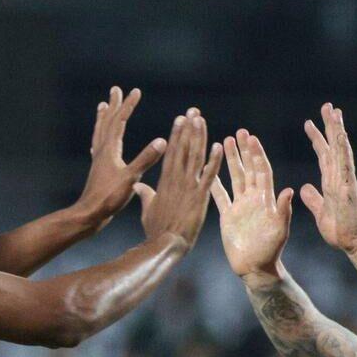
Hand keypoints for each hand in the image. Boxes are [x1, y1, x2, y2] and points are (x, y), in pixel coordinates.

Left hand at [73, 87, 166, 225]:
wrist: (90, 214)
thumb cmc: (109, 198)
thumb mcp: (130, 178)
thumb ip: (145, 159)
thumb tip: (162, 141)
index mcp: (110, 150)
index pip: (119, 121)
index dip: (128, 106)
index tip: (136, 92)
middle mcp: (102, 150)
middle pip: (107, 122)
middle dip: (114, 105)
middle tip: (116, 90)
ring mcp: (99, 159)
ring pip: (100, 132)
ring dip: (104, 117)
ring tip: (103, 106)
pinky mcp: (98, 169)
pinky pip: (99, 145)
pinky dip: (101, 136)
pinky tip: (101, 140)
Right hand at [141, 108, 222, 247]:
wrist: (165, 245)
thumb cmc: (155, 230)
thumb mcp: (147, 209)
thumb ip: (145, 194)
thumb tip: (137, 185)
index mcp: (165, 181)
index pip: (172, 152)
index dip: (177, 134)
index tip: (181, 119)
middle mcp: (177, 179)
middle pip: (183, 148)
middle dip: (189, 128)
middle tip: (194, 111)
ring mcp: (188, 187)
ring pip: (195, 156)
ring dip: (200, 137)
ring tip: (202, 120)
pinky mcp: (199, 197)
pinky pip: (209, 176)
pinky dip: (214, 160)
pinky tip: (219, 146)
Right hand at [211, 130, 293, 281]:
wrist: (256, 269)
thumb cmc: (271, 251)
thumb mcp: (280, 230)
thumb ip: (283, 210)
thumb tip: (289, 190)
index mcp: (266, 199)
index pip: (262, 171)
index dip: (257, 154)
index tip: (252, 138)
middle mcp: (253, 199)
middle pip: (248, 169)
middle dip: (244, 151)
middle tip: (239, 132)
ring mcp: (240, 206)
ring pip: (235, 177)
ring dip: (230, 160)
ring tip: (225, 141)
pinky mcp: (228, 216)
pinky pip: (220, 196)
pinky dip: (214, 183)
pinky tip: (207, 169)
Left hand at [300, 104, 356, 253]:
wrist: (355, 243)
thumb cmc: (341, 231)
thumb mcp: (320, 212)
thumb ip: (313, 198)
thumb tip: (304, 187)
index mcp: (332, 182)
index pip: (324, 155)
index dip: (318, 139)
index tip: (310, 124)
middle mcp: (340, 177)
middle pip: (334, 146)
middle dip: (329, 126)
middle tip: (326, 106)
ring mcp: (345, 180)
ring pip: (341, 150)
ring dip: (337, 130)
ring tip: (334, 111)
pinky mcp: (348, 187)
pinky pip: (345, 164)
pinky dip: (343, 148)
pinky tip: (340, 134)